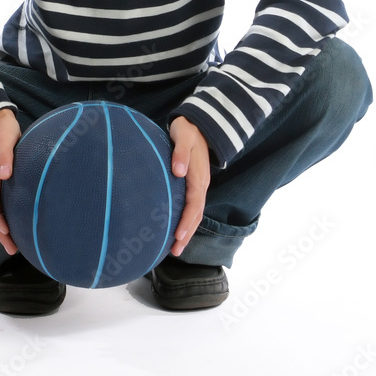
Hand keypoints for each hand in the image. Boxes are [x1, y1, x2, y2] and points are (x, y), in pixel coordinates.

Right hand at [0, 108, 21, 254]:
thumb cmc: (3, 129)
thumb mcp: (5, 140)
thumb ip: (5, 156)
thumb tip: (4, 175)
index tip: (6, 231)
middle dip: (0, 231)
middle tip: (12, 249)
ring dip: (3, 226)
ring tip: (14, 244)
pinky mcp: (0, 179)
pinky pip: (1, 202)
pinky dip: (6, 215)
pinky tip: (16, 222)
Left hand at [168, 116, 210, 256]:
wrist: (197, 124)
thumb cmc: (187, 130)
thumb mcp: (183, 136)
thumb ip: (180, 153)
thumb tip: (179, 171)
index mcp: (198, 176)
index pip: (194, 205)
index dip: (186, 221)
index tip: (177, 236)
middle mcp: (201, 184)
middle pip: (196, 214)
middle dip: (186, 234)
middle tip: (174, 251)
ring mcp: (199, 185)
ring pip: (195, 213)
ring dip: (187, 231)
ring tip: (175, 247)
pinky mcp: (194, 184)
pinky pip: (192, 207)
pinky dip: (187, 220)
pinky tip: (177, 228)